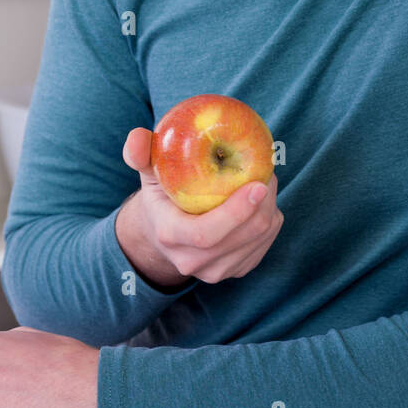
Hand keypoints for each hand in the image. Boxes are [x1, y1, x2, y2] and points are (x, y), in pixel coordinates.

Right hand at [117, 126, 283, 287]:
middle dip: (263, 203)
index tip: (258, 185)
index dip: (236, 212)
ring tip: (265, 181)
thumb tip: (136, 136)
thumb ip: (141, 153)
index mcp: (171, 235)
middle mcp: (193, 261)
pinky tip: (263, 201)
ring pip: (259, 239)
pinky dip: (270, 220)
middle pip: (241, 236)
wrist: (163, 235)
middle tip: (267, 172)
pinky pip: (265, 244)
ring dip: (270, 207)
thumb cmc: (160, 195)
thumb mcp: (148, 173)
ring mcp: (216, 271)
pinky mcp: (237, 271)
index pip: (205, 234)